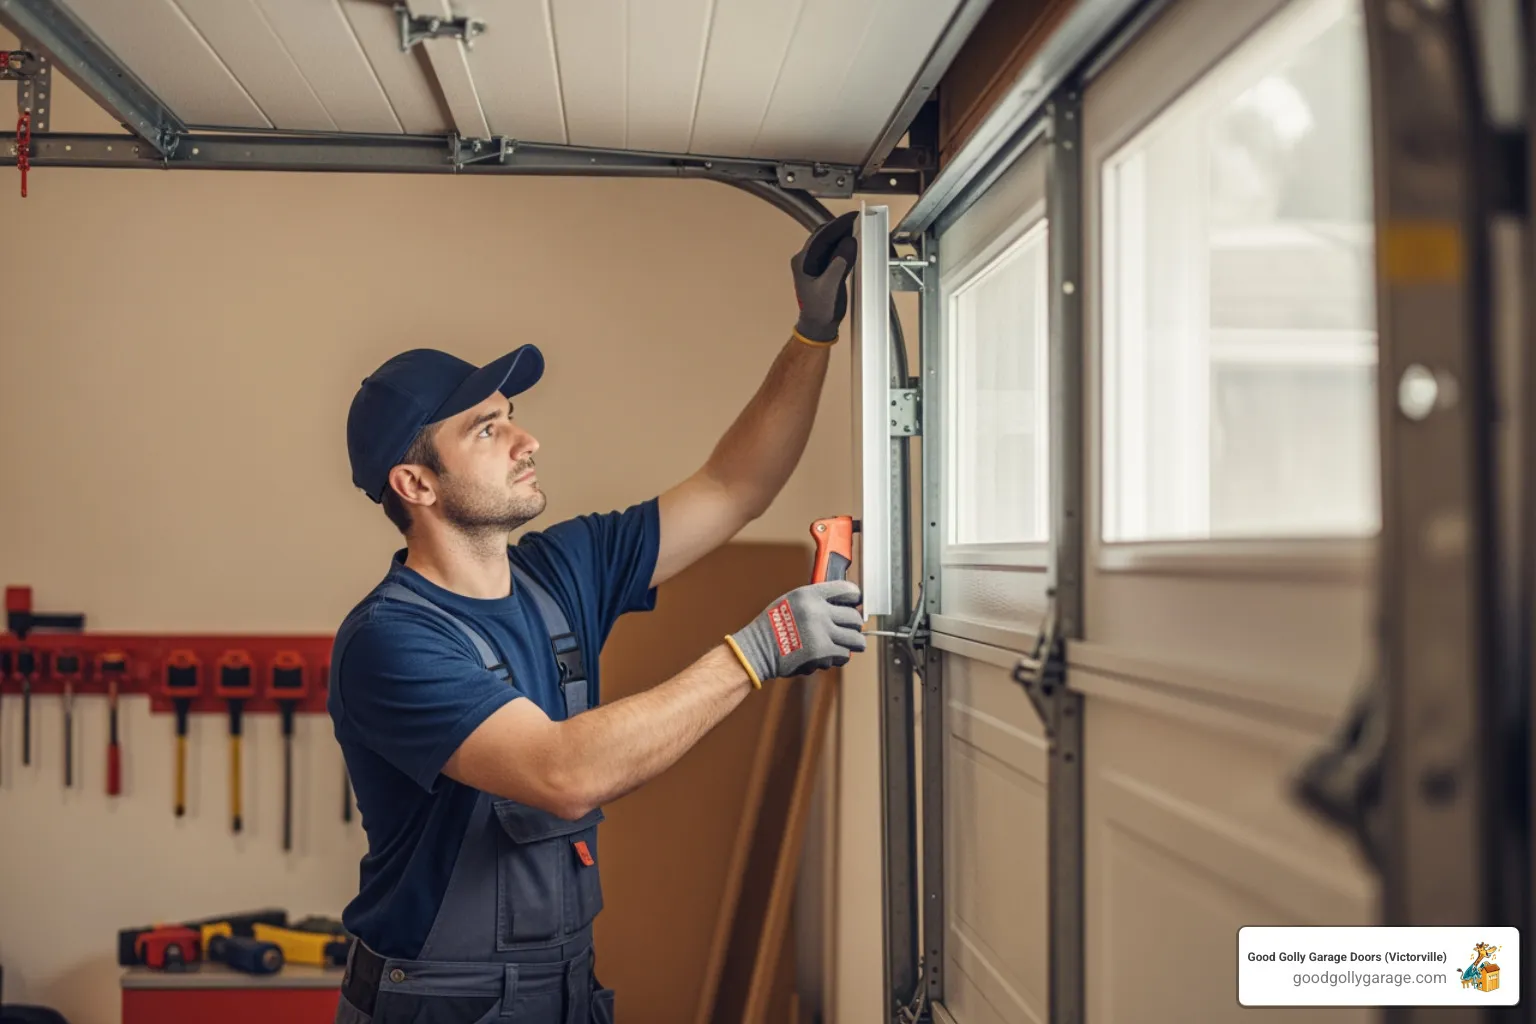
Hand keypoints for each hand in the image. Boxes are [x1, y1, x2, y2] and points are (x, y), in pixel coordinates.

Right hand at [726, 580, 866, 685]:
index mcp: (809, 594)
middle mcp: (817, 610)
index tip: (856, 604)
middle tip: (851, 630)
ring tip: (847, 645)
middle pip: (854, 617)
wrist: (757, 651)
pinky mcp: (822, 651)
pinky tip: (830, 656)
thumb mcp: (790, 602)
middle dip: (854, 626)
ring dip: (852, 643)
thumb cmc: (770, 628)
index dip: (855, 598)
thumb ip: (814, 601)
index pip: (846, 590)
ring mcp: (821, 631)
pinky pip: (844, 654)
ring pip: (855, 638)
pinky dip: (839, 657)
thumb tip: (838, 604)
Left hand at [790, 211, 858, 342]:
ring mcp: (814, 264)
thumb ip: (839, 264)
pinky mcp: (824, 269)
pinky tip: (854, 243)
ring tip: (858, 228)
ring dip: (843, 236)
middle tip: (858, 220)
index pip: (821, 236)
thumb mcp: (830, 287)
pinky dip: (844, 247)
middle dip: (840, 227)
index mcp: (803, 261)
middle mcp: (806, 259)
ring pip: (829, 243)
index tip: (852, 217)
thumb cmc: (820, 311)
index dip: (837, 225)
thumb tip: (849, 242)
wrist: (818, 326)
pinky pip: (834, 252)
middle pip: (824, 236)